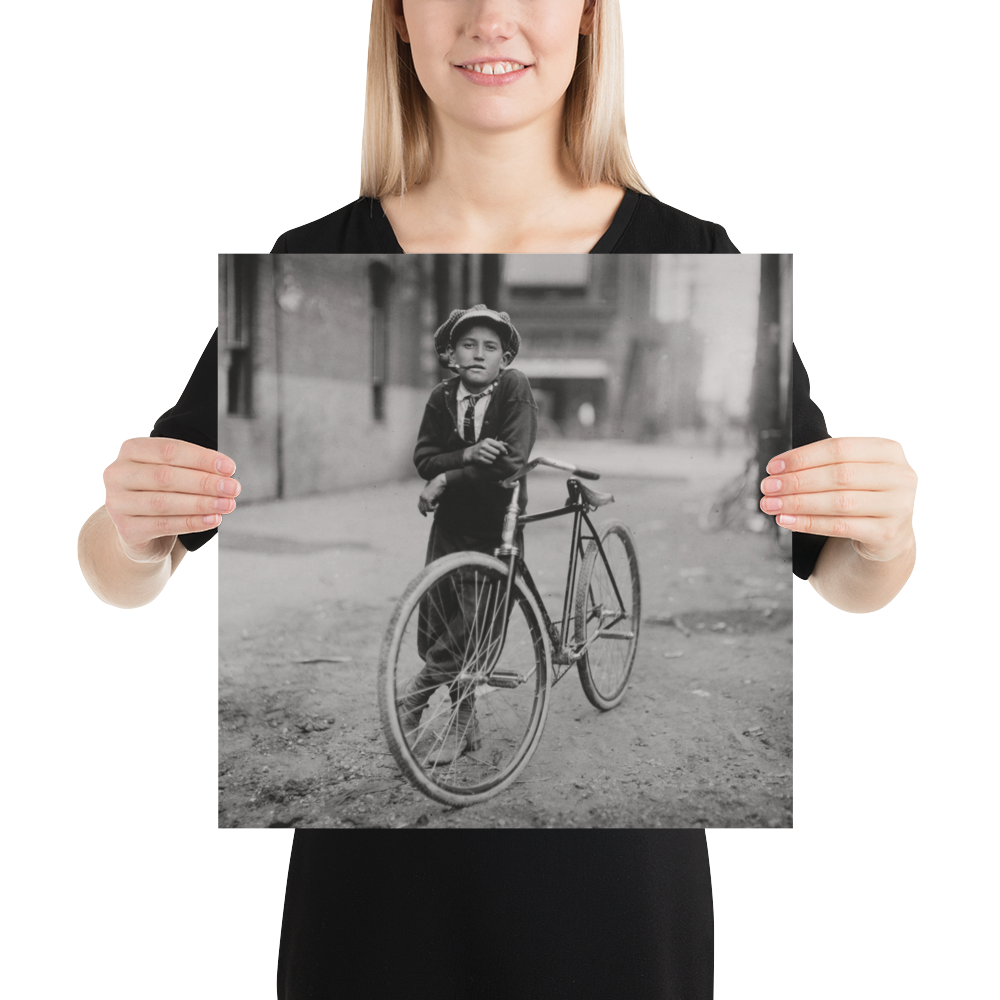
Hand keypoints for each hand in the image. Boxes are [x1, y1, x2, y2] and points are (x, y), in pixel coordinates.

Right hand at [103, 437, 238, 560]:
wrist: (140, 531)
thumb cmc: (162, 493)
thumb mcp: (173, 472)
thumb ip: (193, 468)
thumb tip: (226, 473)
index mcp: (131, 450)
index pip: (168, 450)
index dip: (201, 458)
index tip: (229, 468)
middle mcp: (118, 474)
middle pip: (166, 476)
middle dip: (205, 482)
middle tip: (233, 488)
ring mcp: (117, 503)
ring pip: (165, 502)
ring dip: (201, 503)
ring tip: (227, 505)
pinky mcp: (126, 529)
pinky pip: (164, 525)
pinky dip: (192, 522)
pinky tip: (213, 520)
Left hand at [418, 474, 446, 516]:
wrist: (440, 482)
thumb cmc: (438, 488)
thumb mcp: (432, 495)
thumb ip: (431, 501)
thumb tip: (433, 510)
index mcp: (421, 495)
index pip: (419, 506)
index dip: (422, 511)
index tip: (425, 515)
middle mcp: (421, 496)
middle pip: (423, 509)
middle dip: (430, 509)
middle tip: (437, 505)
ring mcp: (424, 498)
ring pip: (427, 509)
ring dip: (433, 508)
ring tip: (438, 502)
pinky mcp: (428, 499)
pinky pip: (430, 508)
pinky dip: (435, 507)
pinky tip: (438, 502)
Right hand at [464, 438, 507, 465]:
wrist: (471, 453)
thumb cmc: (483, 447)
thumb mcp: (489, 443)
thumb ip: (498, 443)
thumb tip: (507, 444)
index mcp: (487, 440)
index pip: (499, 445)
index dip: (504, 449)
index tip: (506, 452)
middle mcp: (484, 445)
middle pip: (497, 452)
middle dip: (497, 454)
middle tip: (493, 454)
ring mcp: (481, 452)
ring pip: (494, 458)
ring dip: (493, 458)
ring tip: (489, 456)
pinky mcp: (480, 459)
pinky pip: (490, 462)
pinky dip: (490, 462)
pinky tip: (486, 459)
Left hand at [761, 436, 917, 561]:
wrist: (888, 533)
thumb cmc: (863, 495)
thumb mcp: (854, 471)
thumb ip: (825, 464)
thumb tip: (779, 471)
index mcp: (888, 451)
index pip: (839, 448)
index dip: (802, 457)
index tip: (774, 467)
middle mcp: (899, 476)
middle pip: (838, 475)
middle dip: (796, 481)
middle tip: (768, 487)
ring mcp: (898, 506)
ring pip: (838, 502)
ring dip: (798, 503)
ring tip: (772, 505)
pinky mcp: (888, 532)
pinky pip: (840, 526)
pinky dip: (809, 523)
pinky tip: (787, 521)